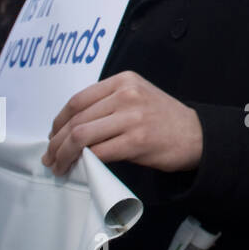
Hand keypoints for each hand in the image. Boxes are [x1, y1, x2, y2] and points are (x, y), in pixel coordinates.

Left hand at [42, 70, 202, 175]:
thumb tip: (70, 128)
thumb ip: (108, 104)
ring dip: (64, 154)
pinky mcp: (137, 140)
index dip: (58, 122)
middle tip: (50, 158)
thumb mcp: (138, 97)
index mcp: (124, 80)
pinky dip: (83, 162)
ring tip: (59, 166)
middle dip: (56, 142)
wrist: (198, 136)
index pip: (78, 100)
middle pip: (76, 119)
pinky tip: (79, 169)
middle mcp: (127, 94)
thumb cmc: (164, 120)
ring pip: (81, 135)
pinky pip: (98, 152)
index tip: (52, 137)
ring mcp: (133, 117)